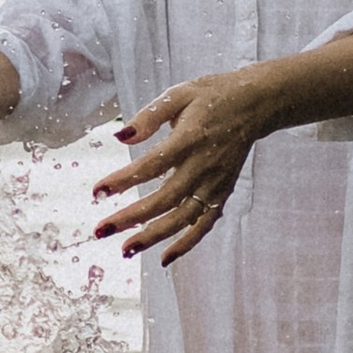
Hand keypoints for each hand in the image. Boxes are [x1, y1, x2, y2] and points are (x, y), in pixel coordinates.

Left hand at [92, 67, 273, 265]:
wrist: (255, 105)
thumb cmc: (211, 96)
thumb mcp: (179, 94)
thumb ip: (149, 116)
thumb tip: (120, 136)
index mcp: (190, 138)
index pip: (151, 165)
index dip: (123, 180)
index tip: (97, 191)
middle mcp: (203, 165)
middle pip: (165, 199)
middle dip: (131, 218)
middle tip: (100, 230)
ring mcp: (215, 183)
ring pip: (183, 217)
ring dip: (154, 237)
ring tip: (125, 249)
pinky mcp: (222, 192)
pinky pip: (205, 223)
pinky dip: (187, 243)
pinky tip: (164, 258)